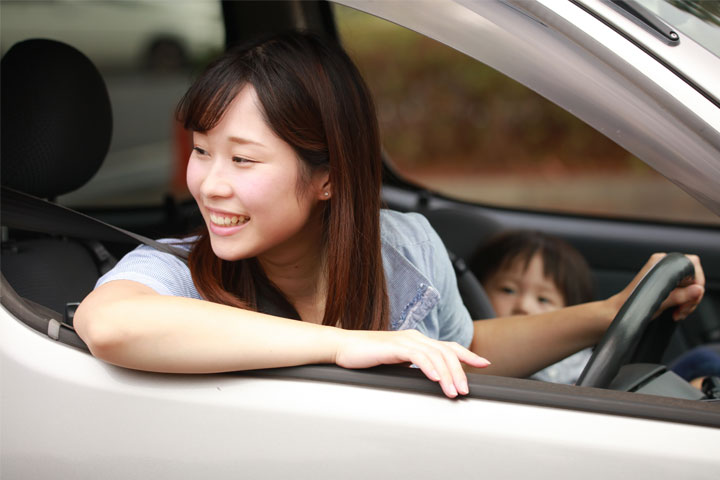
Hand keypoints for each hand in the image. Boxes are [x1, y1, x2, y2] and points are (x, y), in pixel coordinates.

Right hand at [333, 329, 489, 397]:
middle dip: (460, 372)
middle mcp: (414, 337)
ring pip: (435, 355)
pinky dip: (428, 367)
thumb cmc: (366, 357)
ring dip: (447, 375)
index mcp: (416, 340)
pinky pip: (417, 355)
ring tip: (453, 391)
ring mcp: (405, 340)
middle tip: (465, 391)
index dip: (467, 355)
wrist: (342, 347)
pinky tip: (435, 378)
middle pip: (446, 352)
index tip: (484, 364)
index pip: (448, 346)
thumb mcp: (395, 363)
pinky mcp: (394, 346)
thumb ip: (412, 366)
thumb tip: (429, 379)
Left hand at [613, 253, 704, 320]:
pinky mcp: (666, 286)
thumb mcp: (661, 302)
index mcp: (661, 262)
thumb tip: (698, 290)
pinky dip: (683, 304)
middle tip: (682, 310)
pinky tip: (676, 313)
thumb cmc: (633, 305)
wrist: (620, 313)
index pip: (692, 265)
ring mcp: (665, 275)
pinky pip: (684, 293)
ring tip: (677, 313)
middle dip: (692, 297)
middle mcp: (663, 265)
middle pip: (693, 278)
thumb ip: (681, 295)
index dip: (696, 283)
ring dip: (688, 303)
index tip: (690, 298)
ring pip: (691, 287)